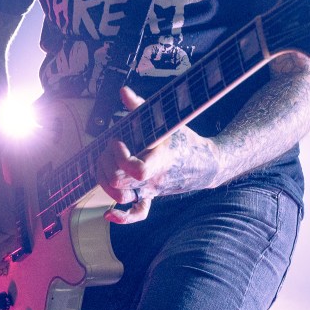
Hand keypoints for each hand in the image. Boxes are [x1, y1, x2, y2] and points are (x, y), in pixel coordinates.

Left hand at [99, 87, 217, 224]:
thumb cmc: (185, 140)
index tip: (118, 141)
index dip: (120, 158)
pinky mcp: (151, 196)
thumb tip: (123, 92)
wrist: (206, 163)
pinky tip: (108, 215)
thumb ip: (141, 107)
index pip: (135, 170)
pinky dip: (121, 217)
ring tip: (103, 164)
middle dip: (107, 164)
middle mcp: (153, 180)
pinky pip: (137, 214)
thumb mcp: (166, 120)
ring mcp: (151, 190)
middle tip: (109, 148)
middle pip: (120, 183)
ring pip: (122, 197)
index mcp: (159, 160)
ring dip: (105, 182)